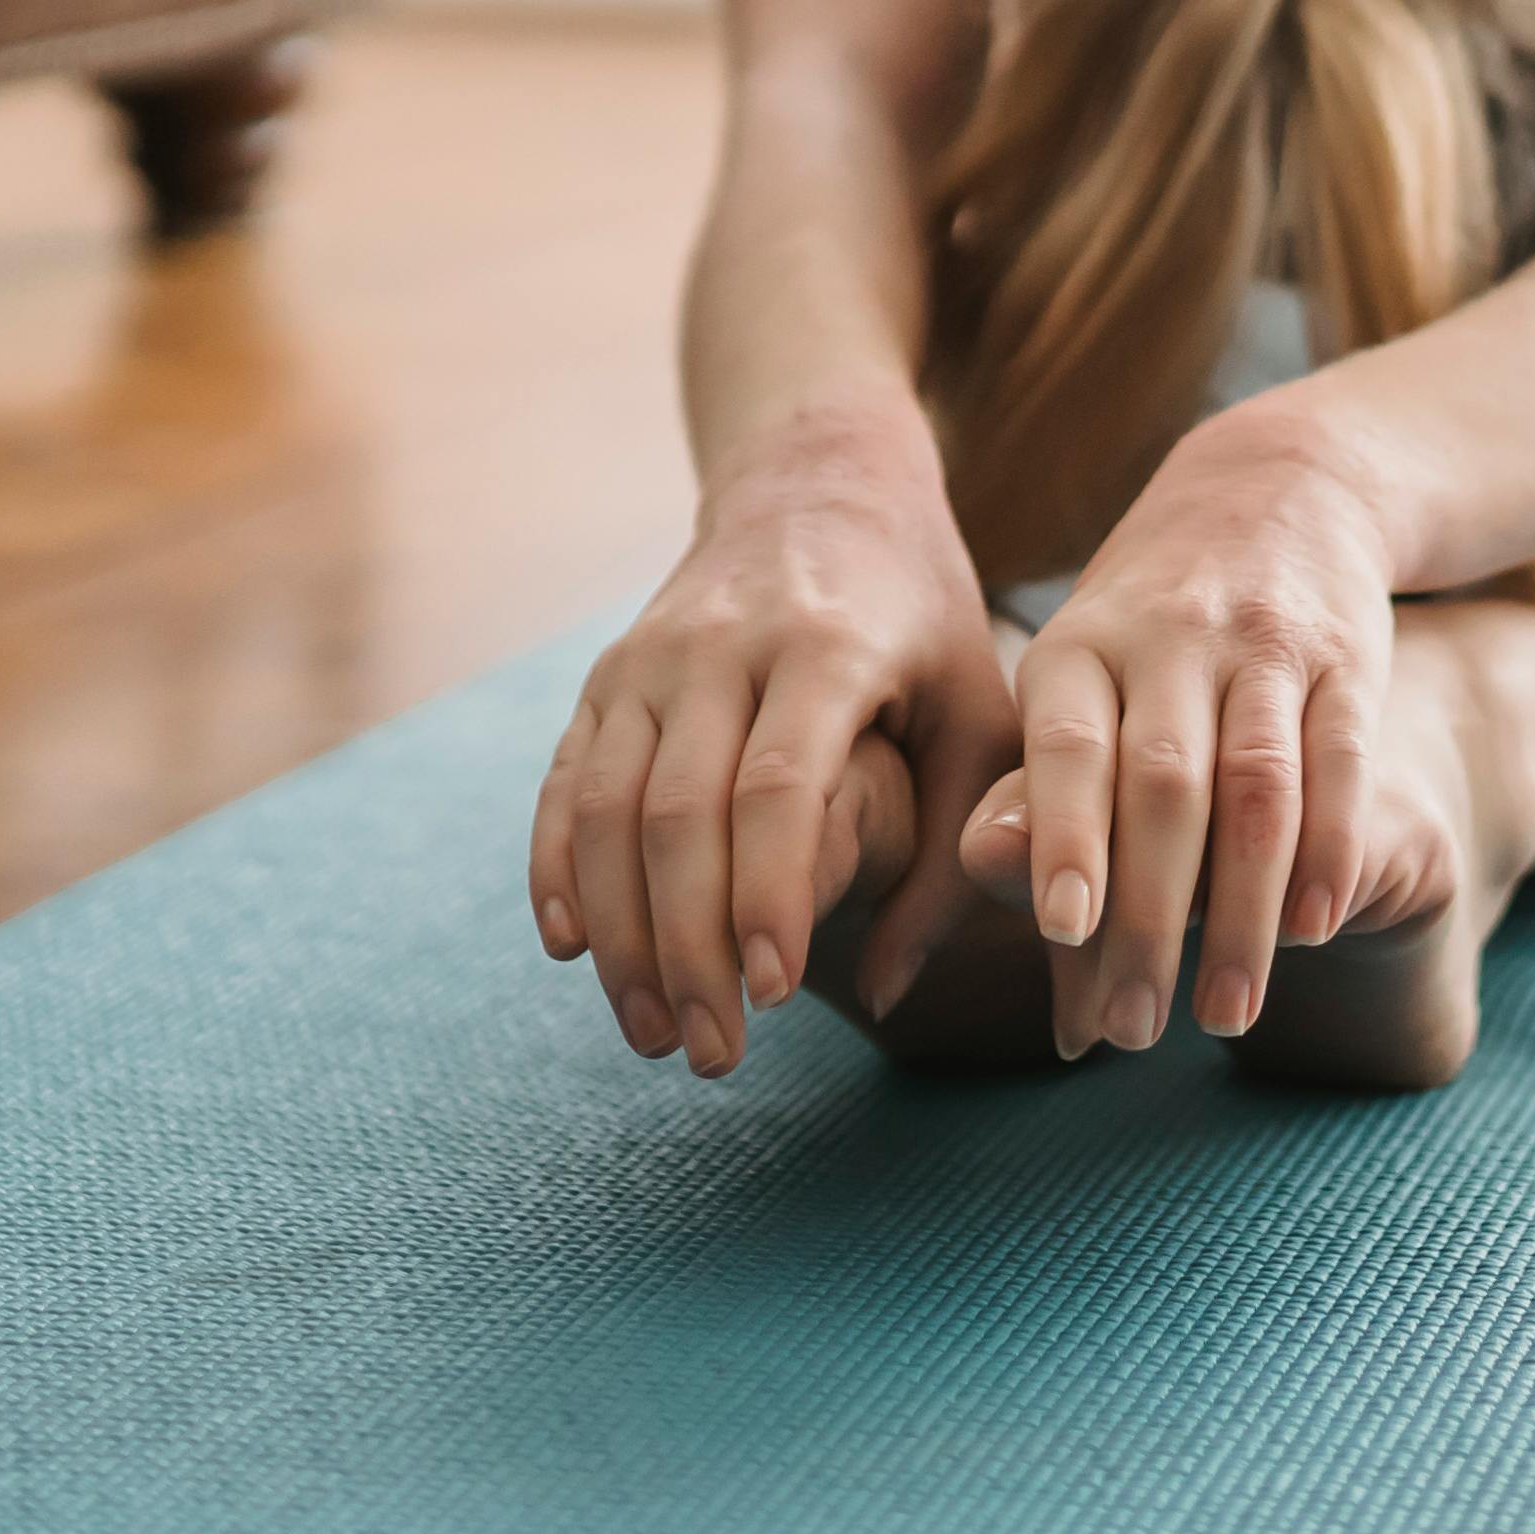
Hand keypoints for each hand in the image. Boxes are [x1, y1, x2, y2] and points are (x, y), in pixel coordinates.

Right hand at [533, 408, 1012, 1075]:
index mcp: (828, 647)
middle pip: (680, 815)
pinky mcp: (606, 676)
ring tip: (653, 1033)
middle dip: (688, 949)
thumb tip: (895, 994)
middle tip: (715, 1054)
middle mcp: (722, 648)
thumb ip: (956, 848)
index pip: (778, 786)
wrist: (819, 479)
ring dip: (620, 934)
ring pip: (605, 810)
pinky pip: (562, 785)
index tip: (778, 996)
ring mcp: (650, 658)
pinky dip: (556, 871)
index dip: (768, 895)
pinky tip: (573, 950)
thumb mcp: (979, 706)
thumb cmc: (923, 615)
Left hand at [960, 402, 1407, 1054]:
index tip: (1062, 930)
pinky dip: (1327, 849)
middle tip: (1133, 1029)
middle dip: (1148, 918)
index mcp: (1078, 647)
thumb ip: (1040, 798)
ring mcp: (1264, 645)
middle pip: (1163, 787)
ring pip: (1256, 787)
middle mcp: (1170, 638)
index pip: (1067, 747)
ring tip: (1225, 1013)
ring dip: (1240, 912)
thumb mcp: (1077, 681)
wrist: (1280, 485)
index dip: (1064, 837)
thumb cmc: (1149, 633)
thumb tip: (1007, 922)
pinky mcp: (1347, 658)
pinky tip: (1311, 929)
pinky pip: (1340, 762)